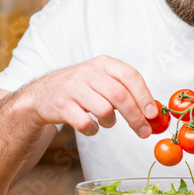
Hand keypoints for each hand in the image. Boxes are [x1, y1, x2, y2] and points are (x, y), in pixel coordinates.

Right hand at [18, 55, 158, 137]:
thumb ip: (124, 90)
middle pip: (120, 95)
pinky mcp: (62, 105)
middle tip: (143, 131)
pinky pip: (86, 123)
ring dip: (110, 122)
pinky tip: (91, 126)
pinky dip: (93, 130)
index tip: (152, 114)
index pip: (130, 75)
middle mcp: (88, 72)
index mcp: (103, 63)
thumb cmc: (79, 89)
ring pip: (104, 110)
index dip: (144, 96)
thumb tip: (151, 112)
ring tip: (107, 122)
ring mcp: (73, 87)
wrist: (41, 94)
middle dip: (135, 116)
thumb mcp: (100, 79)